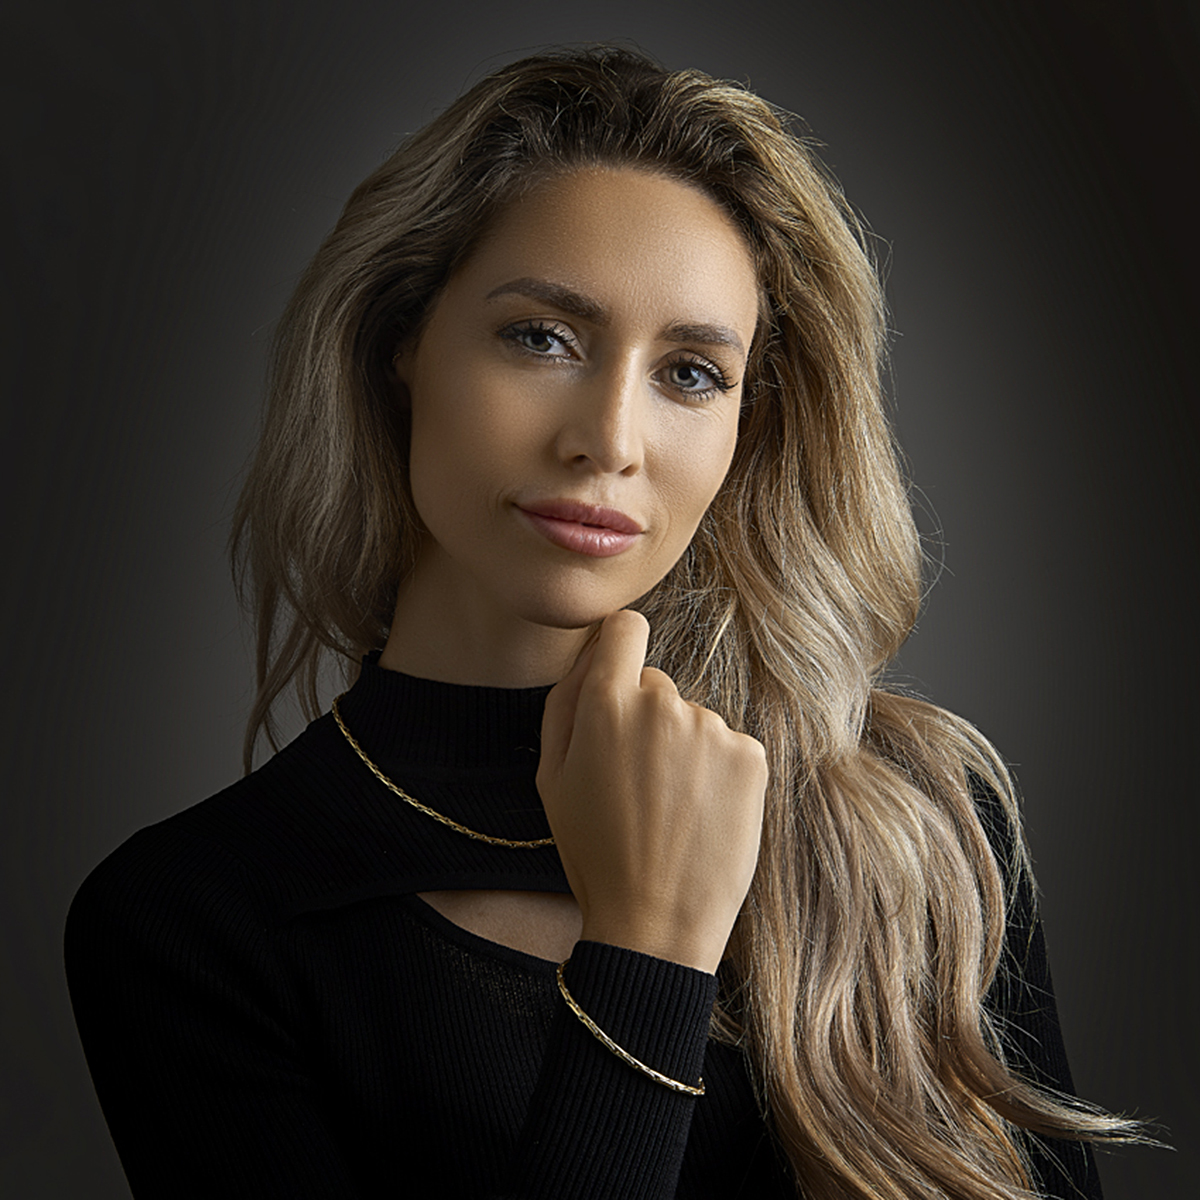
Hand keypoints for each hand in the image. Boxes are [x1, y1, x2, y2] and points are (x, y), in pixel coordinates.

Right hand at [537, 610, 766, 973]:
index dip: (620, 648)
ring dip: (683, 751)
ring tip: (669, 810)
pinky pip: (728, 746)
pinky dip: (717, 774)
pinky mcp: (749, 756)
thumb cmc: (593, 851)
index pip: (625, 629)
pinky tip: (701, 817)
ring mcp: (712, 729)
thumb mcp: (551, 777)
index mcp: (607, 703)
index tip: (620, 677)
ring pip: (693, 721)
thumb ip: (565, 701)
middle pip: (656, 685)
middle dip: (644, 719)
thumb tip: (593, 654)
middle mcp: (664, 704)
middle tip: (635, 783)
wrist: (654, 921)